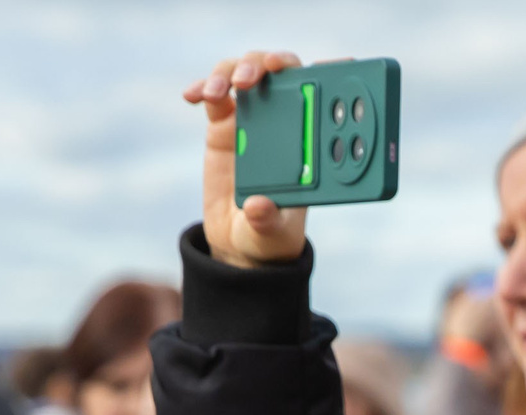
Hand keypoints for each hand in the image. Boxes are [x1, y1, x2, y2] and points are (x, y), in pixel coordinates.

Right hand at [182, 52, 308, 267]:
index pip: (328, 99)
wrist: (238, 241)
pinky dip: (203, 86)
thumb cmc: (269, 235)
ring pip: (247, 73)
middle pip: (283, 73)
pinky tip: (193, 96)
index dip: (332, 75)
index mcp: (311, 144)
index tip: (327, 67)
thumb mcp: (273, 234)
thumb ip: (268, 220)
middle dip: (274, 63)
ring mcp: (255, 119)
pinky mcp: (224, 123)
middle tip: (262, 72)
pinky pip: (214, 93)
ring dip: (234, 70)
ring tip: (219, 91)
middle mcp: (287, 123)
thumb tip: (258, 206)